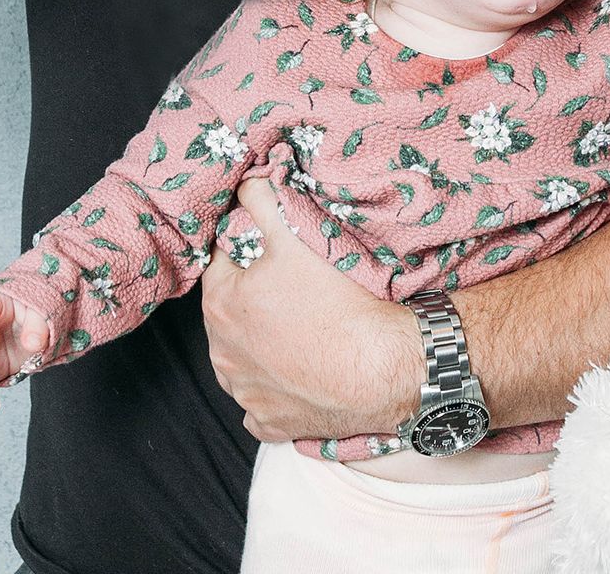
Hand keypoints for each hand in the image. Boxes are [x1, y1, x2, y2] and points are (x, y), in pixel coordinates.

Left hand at [198, 176, 410, 443]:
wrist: (388, 370)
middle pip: (230, 315)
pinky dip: (275, 392)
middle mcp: (223, 354)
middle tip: (292, 296)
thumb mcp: (297, 237)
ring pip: (242, 361)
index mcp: (221, 305)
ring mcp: (246, 395)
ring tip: (299, 333)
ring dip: (260, 348)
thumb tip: (245, 183)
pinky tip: (298, 377)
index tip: (274, 257)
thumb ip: (262, 202)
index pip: (221, 266)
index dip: (247, 256)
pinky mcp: (271, 425)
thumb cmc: (341, 303)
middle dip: (252, 302)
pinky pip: (262, 406)